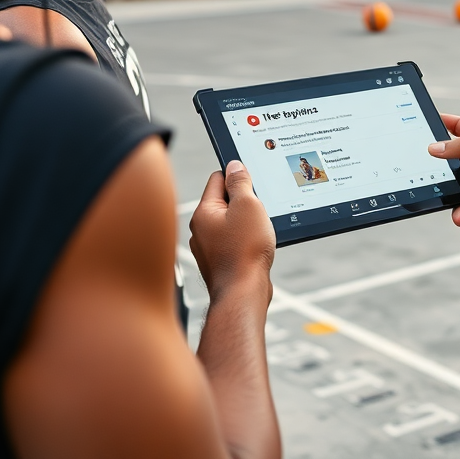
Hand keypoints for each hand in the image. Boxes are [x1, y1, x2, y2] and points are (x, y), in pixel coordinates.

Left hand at [189, 161, 274, 303]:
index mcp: (203, 212)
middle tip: (258, 211)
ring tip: (258, 233)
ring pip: (230, 223)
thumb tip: (234, 165)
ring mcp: (208, 248)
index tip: (253, 183)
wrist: (243, 293)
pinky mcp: (219, 262)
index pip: (218, 178)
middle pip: (224, 201)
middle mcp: (200, 229)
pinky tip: (256, 248)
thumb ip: (241, 182)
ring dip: (247, 223)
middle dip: (244, 202)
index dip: (238, 176)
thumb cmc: (245, 251)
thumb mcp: (248, 206)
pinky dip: (245, 241)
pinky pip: (233, 242)